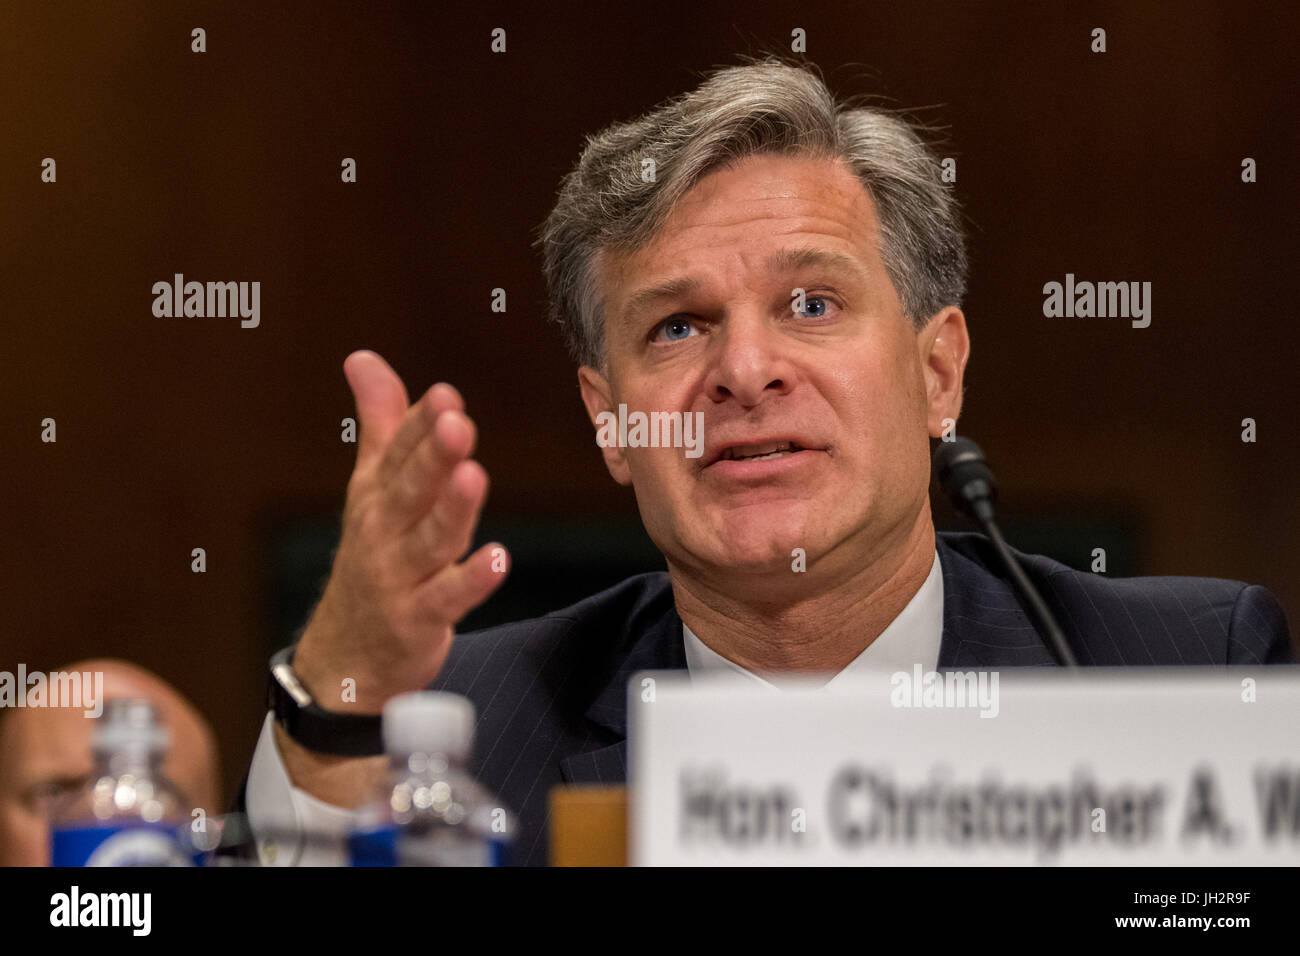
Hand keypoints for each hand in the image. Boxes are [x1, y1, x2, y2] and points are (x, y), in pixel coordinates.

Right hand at [292, 350, 508, 711]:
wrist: (344, 654)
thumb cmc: (371, 556)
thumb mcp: (370, 487)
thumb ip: (381, 423)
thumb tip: (363, 357)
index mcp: (376, 494)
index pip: (399, 452)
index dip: (421, 424)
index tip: (444, 396)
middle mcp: (384, 531)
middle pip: (411, 489)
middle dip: (432, 456)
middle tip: (456, 423)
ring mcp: (399, 578)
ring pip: (429, 540)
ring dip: (452, 510)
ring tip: (474, 477)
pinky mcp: (418, 620)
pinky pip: (446, 599)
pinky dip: (470, 582)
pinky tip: (497, 559)